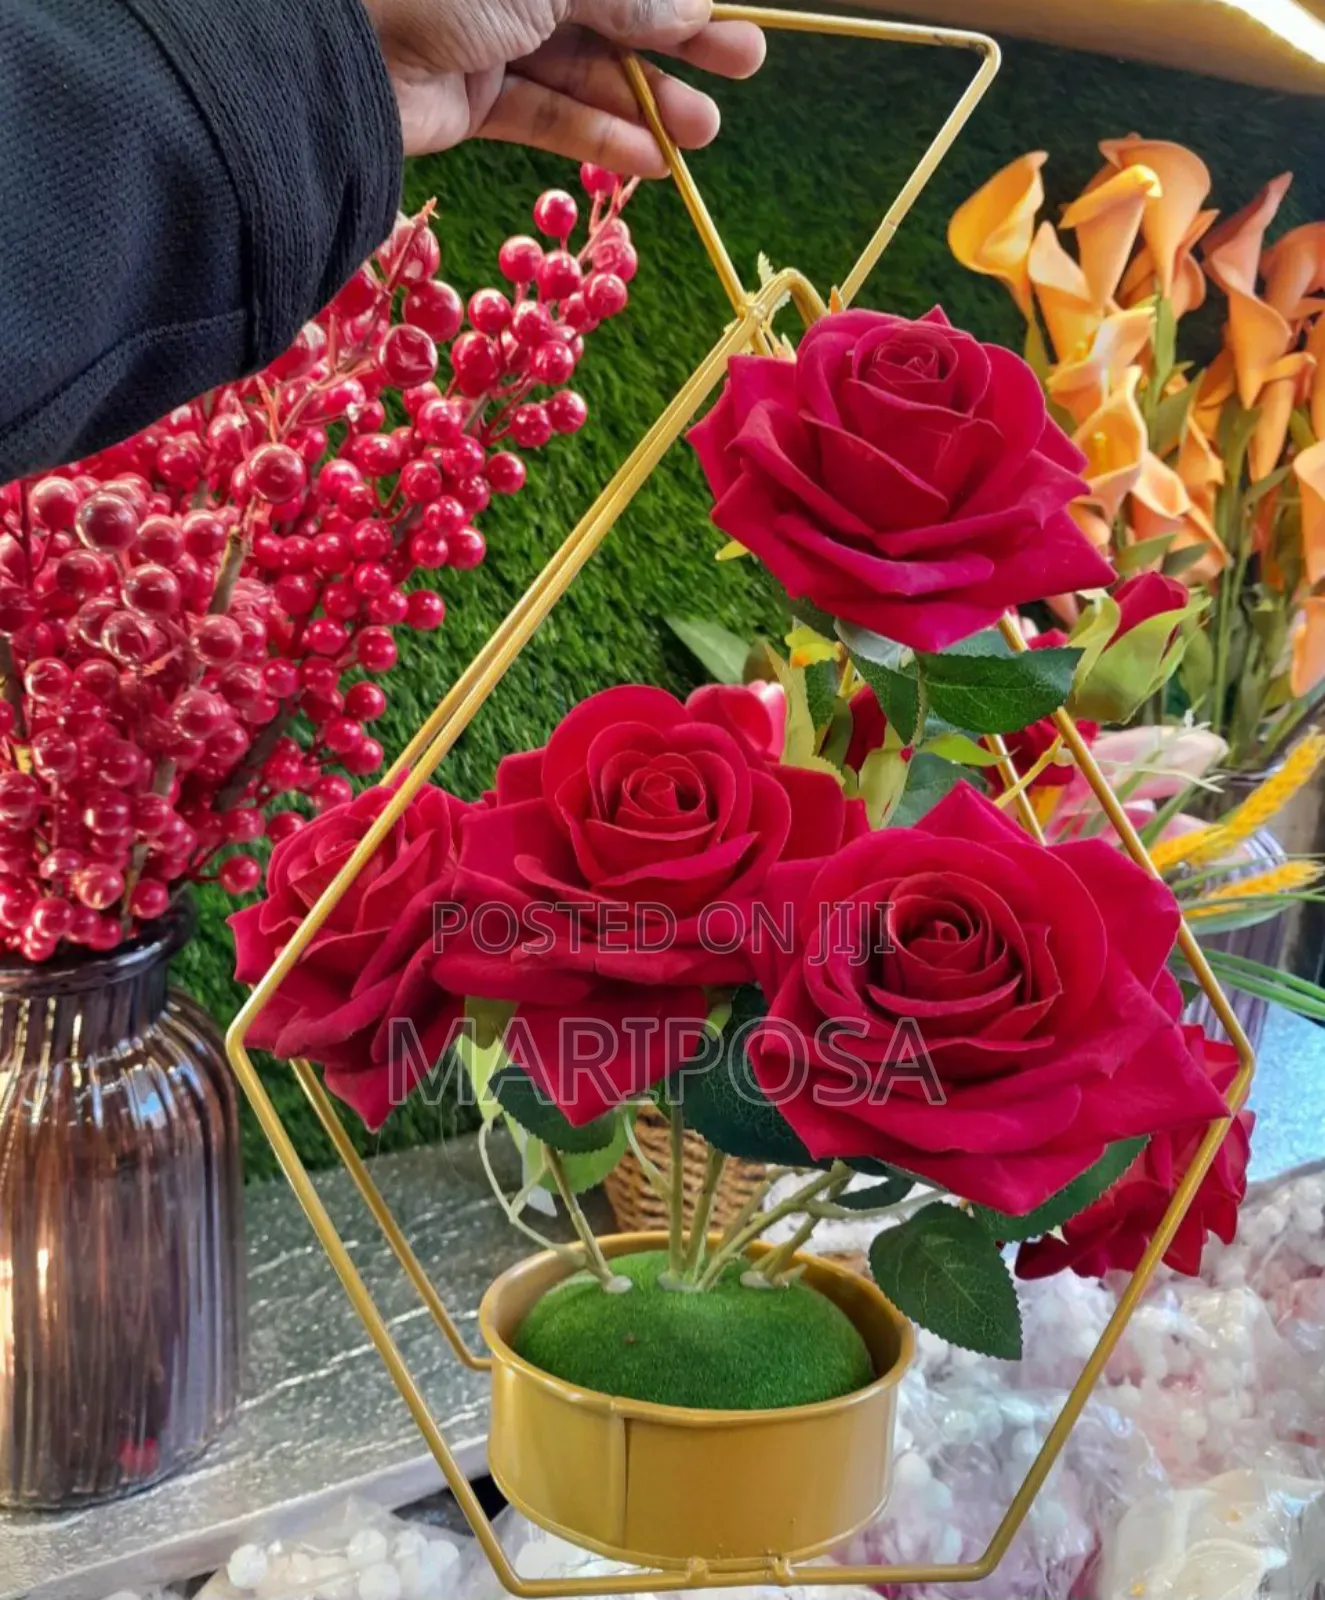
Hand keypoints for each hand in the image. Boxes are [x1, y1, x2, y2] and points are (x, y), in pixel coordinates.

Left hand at [360, 0, 765, 169]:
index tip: (722, 9)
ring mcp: (482, 28)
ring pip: (581, 62)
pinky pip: (542, 112)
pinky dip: (595, 136)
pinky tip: (649, 159)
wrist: (331, 51)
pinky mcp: (463, 94)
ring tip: (705, 131)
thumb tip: (689, 8)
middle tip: (745, 61)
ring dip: (645, 97)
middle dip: (677, 34)